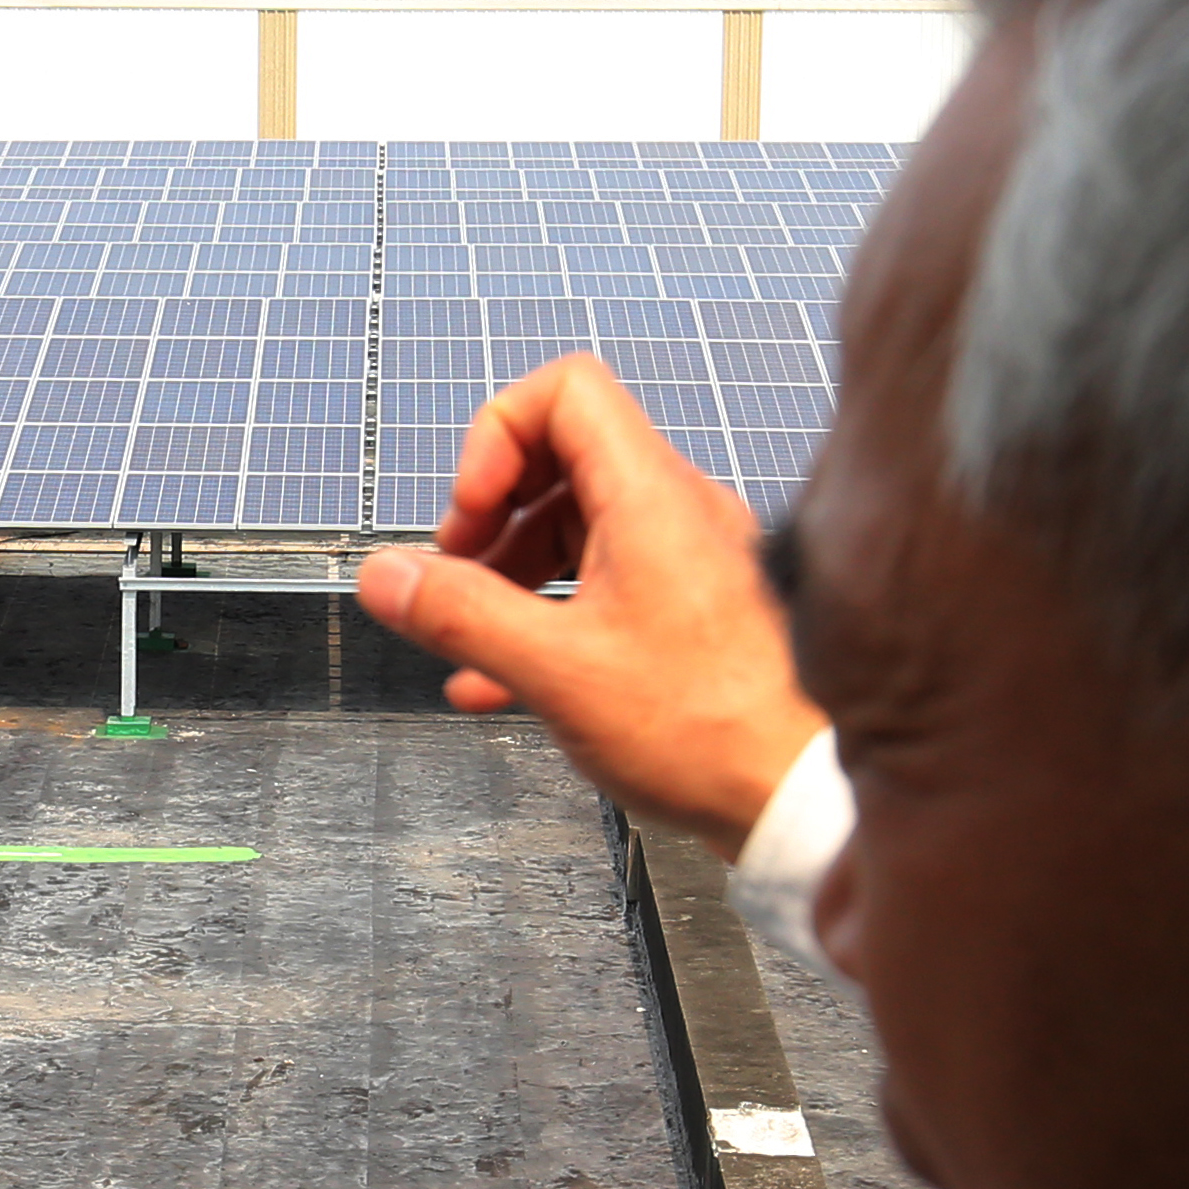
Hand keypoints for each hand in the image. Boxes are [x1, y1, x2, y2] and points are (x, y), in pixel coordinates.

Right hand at [355, 353, 830, 849]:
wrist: (802, 796)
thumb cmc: (708, 731)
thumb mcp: (555, 670)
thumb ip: (460, 615)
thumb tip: (386, 576)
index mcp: (649, 497)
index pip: (564, 391)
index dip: (496, 439)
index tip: (468, 516)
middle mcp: (677, 511)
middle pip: (564, 458)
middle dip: (493, 514)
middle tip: (458, 575)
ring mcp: (691, 560)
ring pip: (580, 527)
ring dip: (514, 570)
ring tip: (476, 634)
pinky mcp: (696, 611)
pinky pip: (606, 583)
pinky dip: (549, 611)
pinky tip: (503, 680)